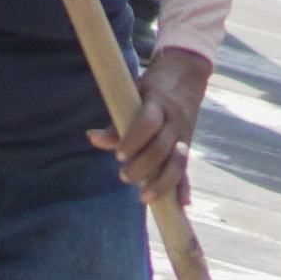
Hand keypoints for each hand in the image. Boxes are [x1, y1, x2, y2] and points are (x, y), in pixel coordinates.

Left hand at [94, 48, 210, 203]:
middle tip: (123, 177)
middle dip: (143, 167)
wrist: (186, 74)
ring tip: (144, 198)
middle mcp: (174, 121)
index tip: (119, 156)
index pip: (148, 124)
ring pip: (178, 163)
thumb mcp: (133, 94)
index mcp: (158, 103)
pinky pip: (187, 169)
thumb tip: (92, 139)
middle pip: (162, 149)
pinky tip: (182, 205)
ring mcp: (184, 135)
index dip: (133, 141)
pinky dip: (184, 188)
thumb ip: (116, 120)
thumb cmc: (151, 87)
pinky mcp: (188, 146)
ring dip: (162, 183)